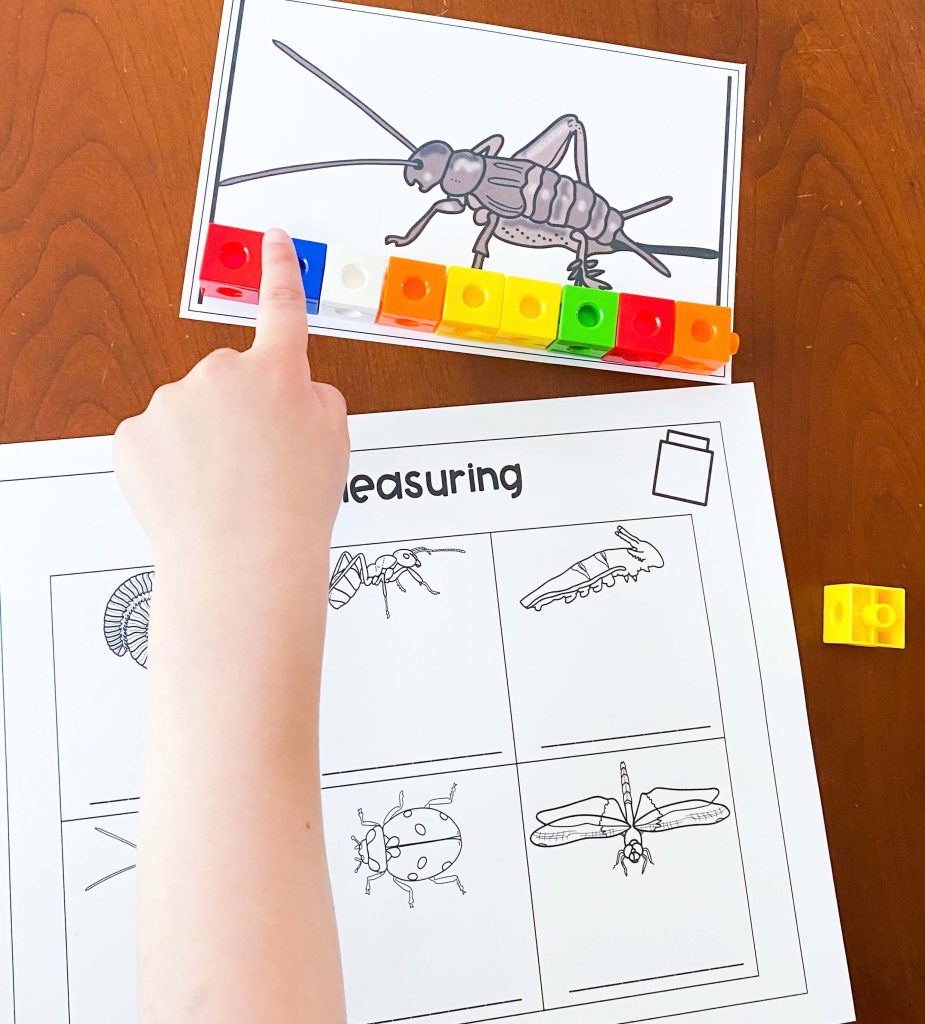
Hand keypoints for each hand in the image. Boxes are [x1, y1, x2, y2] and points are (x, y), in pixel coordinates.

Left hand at [114, 228, 348, 569]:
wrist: (243, 561)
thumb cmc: (292, 510)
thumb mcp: (336, 443)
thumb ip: (315, 399)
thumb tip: (293, 390)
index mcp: (279, 373)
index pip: (284, 308)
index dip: (281, 272)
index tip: (273, 243)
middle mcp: (222, 375)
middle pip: (228, 380)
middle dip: (239, 411)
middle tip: (256, 464)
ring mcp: (172, 402)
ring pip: (189, 413)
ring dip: (203, 442)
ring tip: (227, 490)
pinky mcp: (134, 436)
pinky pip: (155, 442)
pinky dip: (169, 466)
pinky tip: (193, 495)